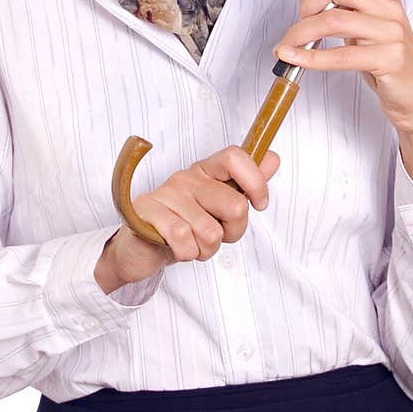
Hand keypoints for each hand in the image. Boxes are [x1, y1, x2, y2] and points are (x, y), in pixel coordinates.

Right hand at [95, 145, 280, 289]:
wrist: (139, 247)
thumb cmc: (182, 225)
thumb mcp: (216, 205)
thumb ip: (244, 183)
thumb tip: (273, 157)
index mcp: (205, 170)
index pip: (236, 157)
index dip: (255, 182)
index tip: (259, 204)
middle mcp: (186, 178)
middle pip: (235, 206)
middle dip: (233, 233)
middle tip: (216, 235)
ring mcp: (166, 194)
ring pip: (211, 232)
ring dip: (206, 249)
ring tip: (193, 243)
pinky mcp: (148, 214)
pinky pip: (184, 241)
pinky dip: (187, 254)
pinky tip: (178, 248)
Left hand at [273, 0, 412, 137]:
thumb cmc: (384, 62)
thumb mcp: (363, 24)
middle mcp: (391, 7)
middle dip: (308, 0)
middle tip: (297, 22)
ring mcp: (391, 33)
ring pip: (334, 17)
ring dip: (301, 33)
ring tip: (288, 48)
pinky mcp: (387, 60)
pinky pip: (340, 53)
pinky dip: (310, 57)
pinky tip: (291, 59)